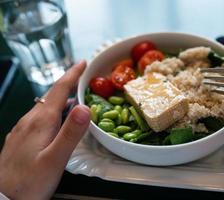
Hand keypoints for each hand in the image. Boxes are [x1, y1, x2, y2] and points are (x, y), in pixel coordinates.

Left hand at [0, 61, 90, 199]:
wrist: (2, 198)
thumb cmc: (30, 182)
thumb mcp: (55, 159)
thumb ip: (70, 133)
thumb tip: (84, 107)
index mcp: (41, 121)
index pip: (59, 90)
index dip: (72, 75)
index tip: (83, 63)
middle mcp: (30, 120)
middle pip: (51, 95)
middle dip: (68, 84)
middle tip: (84, 80)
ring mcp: (23, 128)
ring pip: (45, 106)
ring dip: (61, 98)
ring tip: (75, 98)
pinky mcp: (21, 137)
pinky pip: (39, 116)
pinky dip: (52, 111)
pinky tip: (57, 119)